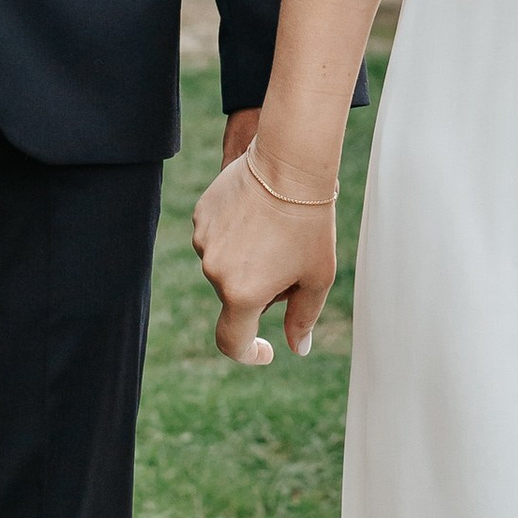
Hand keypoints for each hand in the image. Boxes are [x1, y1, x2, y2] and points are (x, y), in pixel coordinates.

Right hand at [192, 134, 335, 365]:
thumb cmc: (311, 224)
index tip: (265, 349)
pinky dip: (236, 234)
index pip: (232, 341)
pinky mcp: (200, 216)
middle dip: (261, 288)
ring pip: (225, 265)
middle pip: (236, 296)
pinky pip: (217, 237)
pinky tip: (258, 211)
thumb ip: (303, 318)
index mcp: (243, 294)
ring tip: (275, 228)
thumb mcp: (317, 277)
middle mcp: (215, 272)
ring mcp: (203, 242)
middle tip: (290, 256)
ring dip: (247, 260)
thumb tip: (296, 348)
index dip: (249, 352)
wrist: (290, 165)